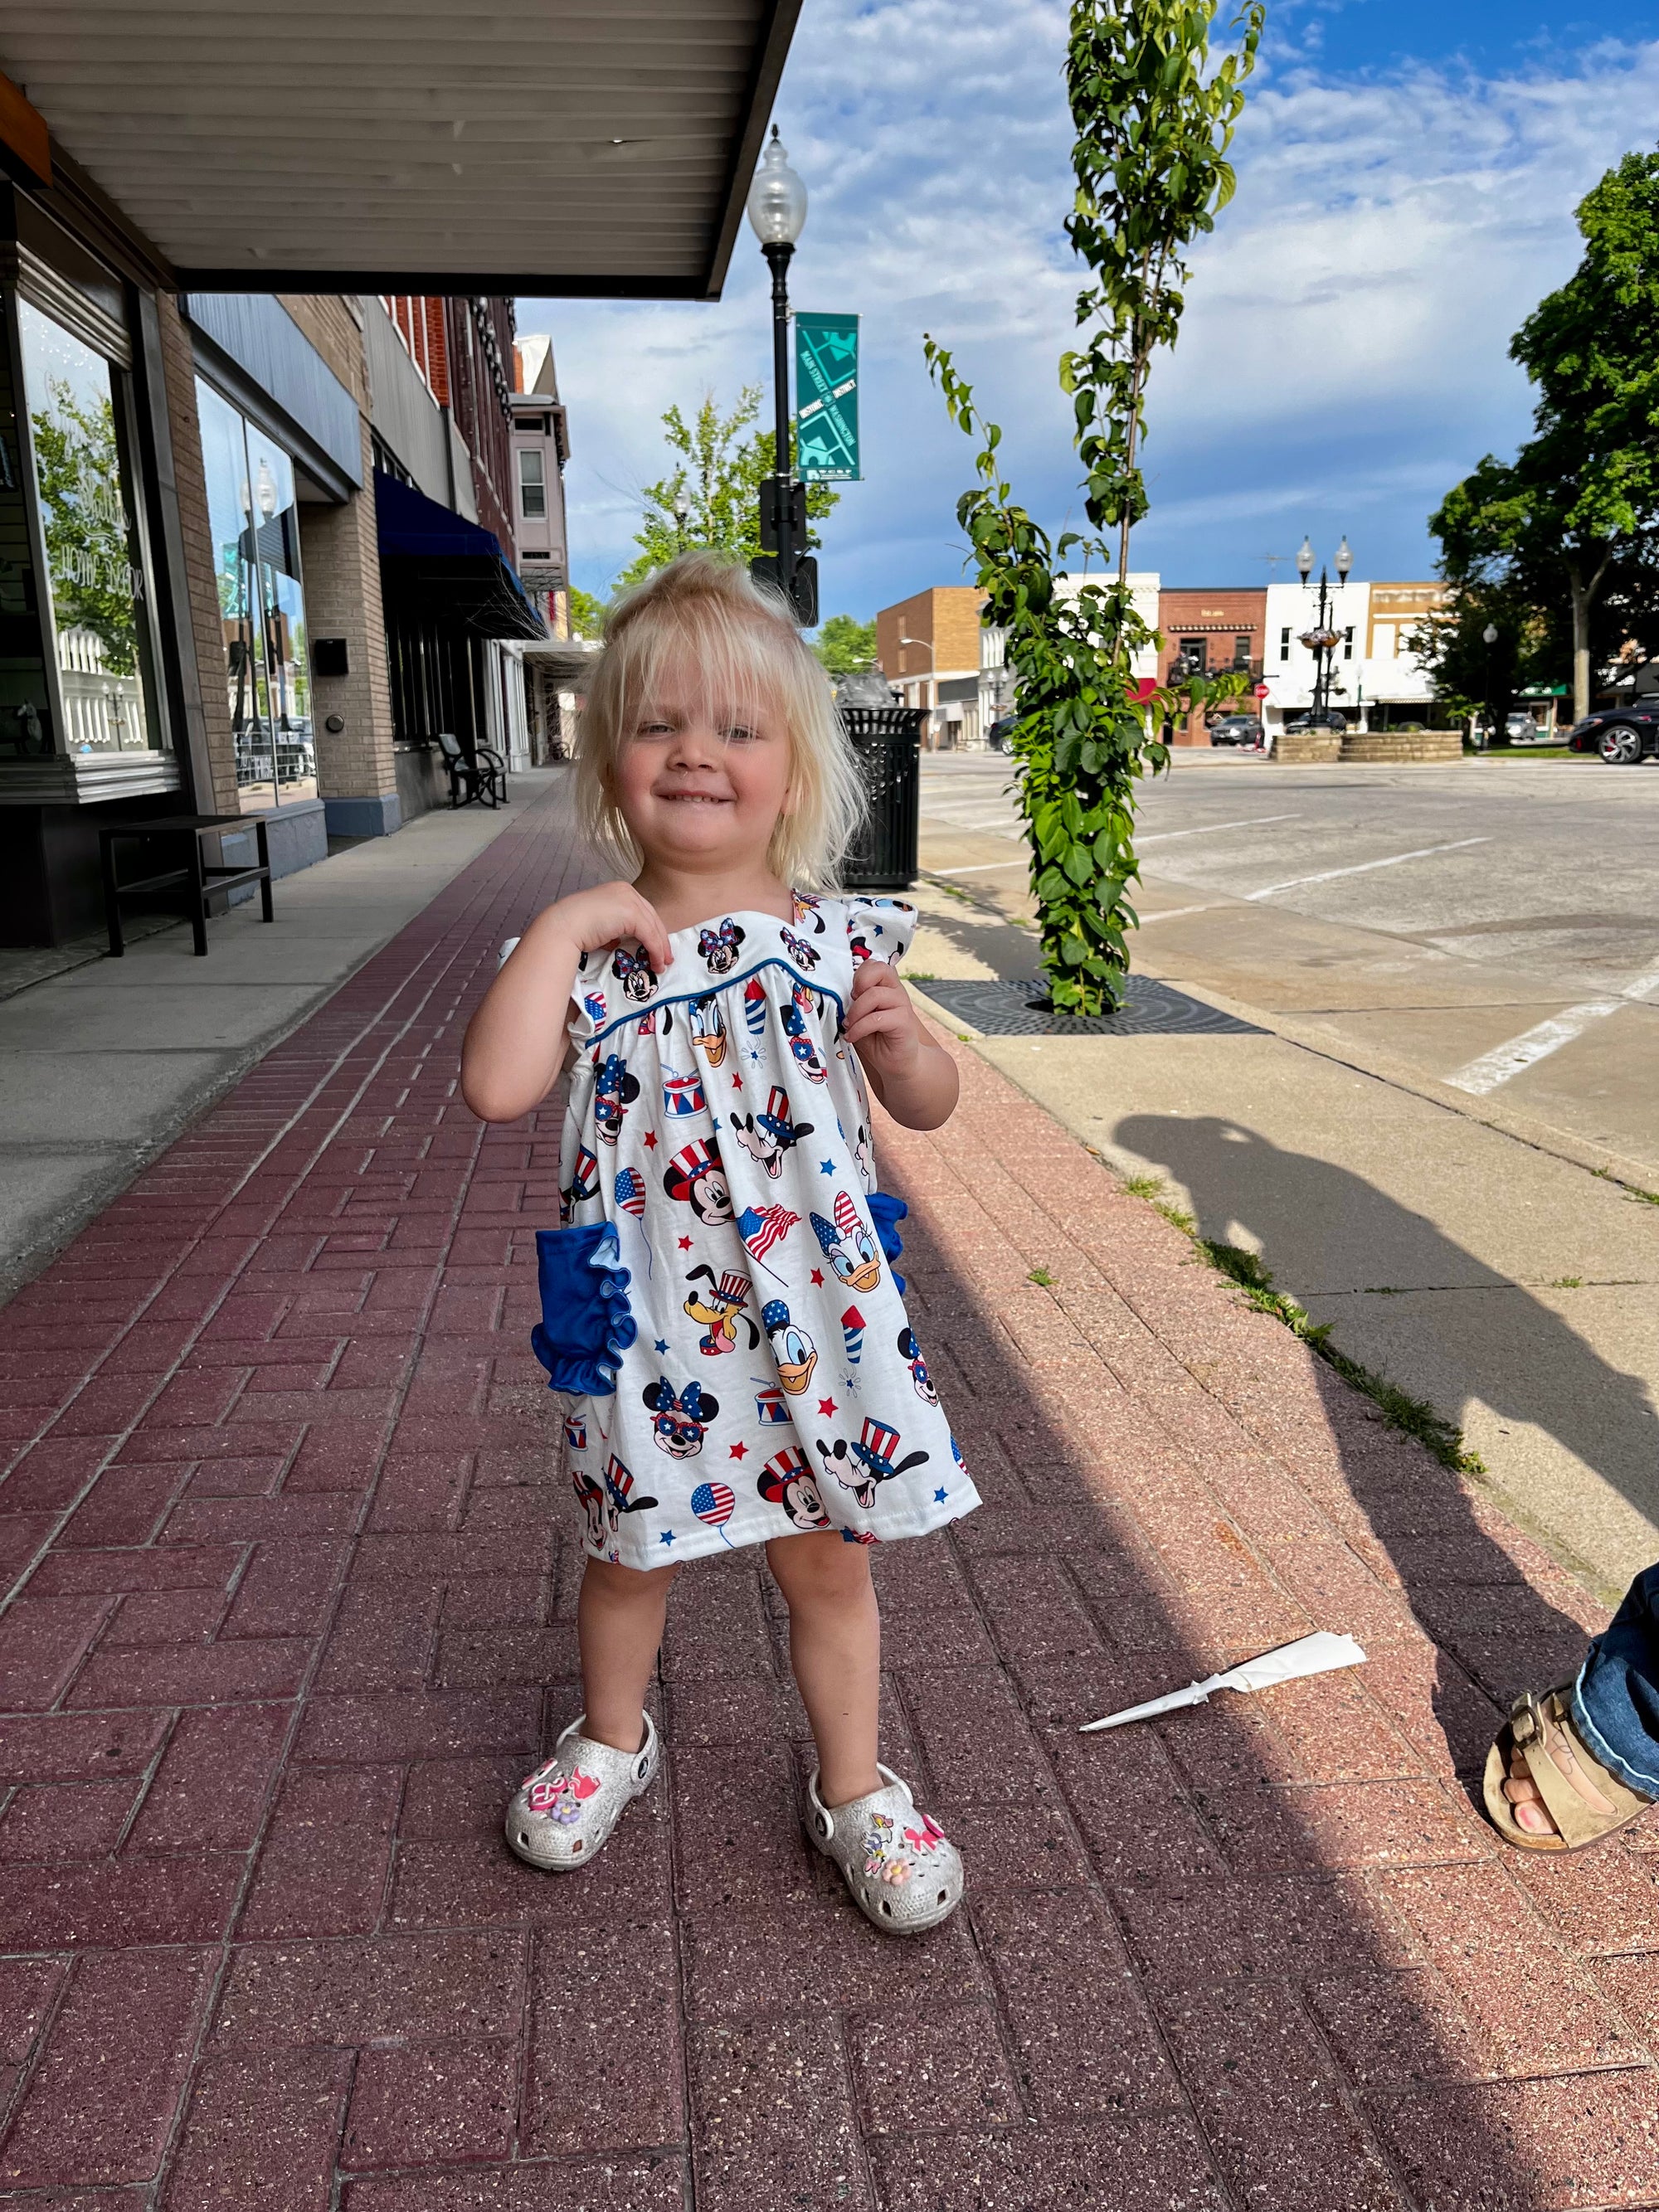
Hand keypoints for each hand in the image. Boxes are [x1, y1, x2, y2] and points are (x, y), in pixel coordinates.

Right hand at [530, 880, 671, 972]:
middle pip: (652, 917)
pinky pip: (650, 935)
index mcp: (619, 890)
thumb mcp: (600, 925)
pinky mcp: (632, 913)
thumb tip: (619, 942)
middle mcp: (627, 891)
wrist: (564, 926)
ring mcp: (630, 899)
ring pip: (654, 927)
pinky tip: (656, 963)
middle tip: (666, 959)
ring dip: (660, 948)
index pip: (643, 911)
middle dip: (661, 940)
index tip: (658, 947)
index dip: (652, 931)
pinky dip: (655, 950)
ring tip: (662, 965)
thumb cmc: (575, 927)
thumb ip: (614, 929)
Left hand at [842, 960, 925, 1083]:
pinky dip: (860, 1028)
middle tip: (851, 1001)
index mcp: (886, 987)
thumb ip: (853, 1004)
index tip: (851, 993)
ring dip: (856, 1012)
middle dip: (860, 982)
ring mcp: (902, 1005)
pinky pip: (877, 1018)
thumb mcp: (859, 1018)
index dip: (860, 974)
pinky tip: (853, 1037)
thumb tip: (836, 996)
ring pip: (875, 995)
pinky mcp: (904, 1022)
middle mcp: (896, 992)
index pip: (874, 965)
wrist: (897, 1063)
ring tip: (848, 1025)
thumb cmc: (877, 1039)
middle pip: (880, 969)